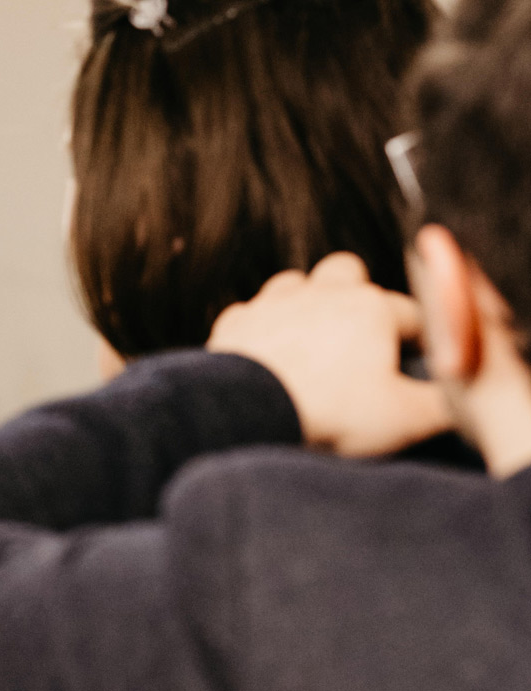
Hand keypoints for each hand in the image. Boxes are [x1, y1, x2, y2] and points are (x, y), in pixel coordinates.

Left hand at [208, 254, 451, 456]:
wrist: (248, 416)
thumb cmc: (329, 414)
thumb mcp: (404, 417)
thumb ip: (440, 404)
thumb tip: (455, 400)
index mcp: (373, 309)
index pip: (413, 315)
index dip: (423, 338)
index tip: (423, 360)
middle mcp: (324, 294)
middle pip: (350, 272)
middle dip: (360, 295)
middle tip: (363, 336)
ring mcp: (275, 304)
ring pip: (297, 282)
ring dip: (307, 302)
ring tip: (313, 338)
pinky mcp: (235, 324)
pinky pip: (250, 311)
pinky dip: (261, 326)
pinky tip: (265, 349)